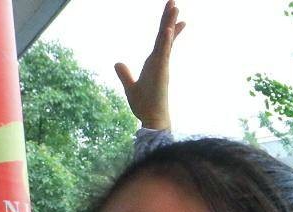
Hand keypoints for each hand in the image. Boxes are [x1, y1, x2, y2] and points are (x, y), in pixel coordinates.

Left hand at [115, 1, 183, 130]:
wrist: (152, 120)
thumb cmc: (145, 107)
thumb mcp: (130, 87)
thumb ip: (125, 74)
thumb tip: (118, 63)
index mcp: (155, 63)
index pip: (162, 40)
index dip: (167, 27)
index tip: (174, 14)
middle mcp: (160, 62)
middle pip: (165, 35)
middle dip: (169, 18)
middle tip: (174, 2)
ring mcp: (162, 65)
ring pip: (166, 40)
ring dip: (170, 23)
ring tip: (174, 7)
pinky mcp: (162, 71)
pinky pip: (164, 52)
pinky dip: (166, 40)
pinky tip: (168, 28)